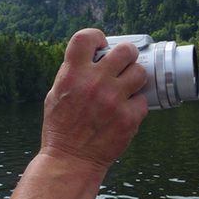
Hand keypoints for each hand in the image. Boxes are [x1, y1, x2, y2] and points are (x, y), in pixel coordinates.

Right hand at [40, 28, 147, 172]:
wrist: (70, 160)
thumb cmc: (61, 128)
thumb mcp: (55, 95)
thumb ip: (72, 74)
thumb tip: (92, 57)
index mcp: (72, 75)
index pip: (86, 38)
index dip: (97, 38)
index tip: (101, 46)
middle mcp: (94, 83)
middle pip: (125, 50)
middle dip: (126, 56)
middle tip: (123, 65)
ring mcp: (113, 100)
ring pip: (140, 72)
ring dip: (134, 79)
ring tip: (126, 89)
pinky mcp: (128, 118)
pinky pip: (143, 101)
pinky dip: (135, 106)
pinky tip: (124, 113)